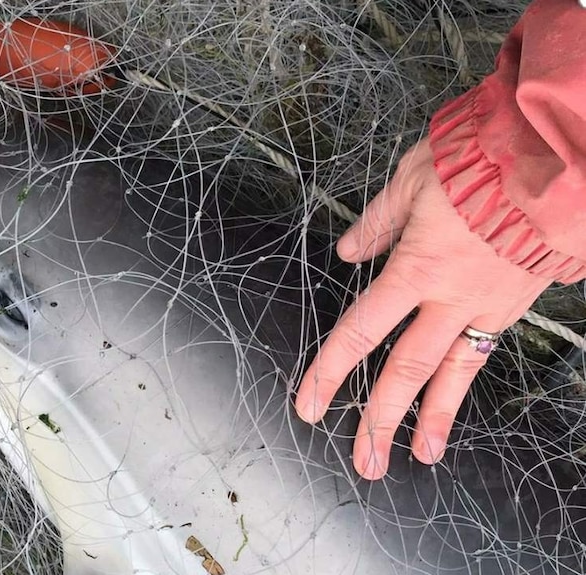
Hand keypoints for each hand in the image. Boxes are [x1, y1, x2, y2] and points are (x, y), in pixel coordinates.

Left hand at [295, 139, 550, 479]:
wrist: (555, 162)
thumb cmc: (480, 163)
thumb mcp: (412, 179)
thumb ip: (378, 223)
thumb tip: (349, 252)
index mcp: (415, 270)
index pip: (361, 332)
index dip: (330, 372)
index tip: (309, 405)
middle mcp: (448, 300)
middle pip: (405, 371)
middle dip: (379, 419)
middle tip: (362, 461)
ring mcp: (483, 308)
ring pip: (450, 376)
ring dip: (429, 421)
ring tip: (414, 459)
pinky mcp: (509, 307)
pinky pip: (480, 357)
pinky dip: (463, 388)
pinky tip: (452, 411)